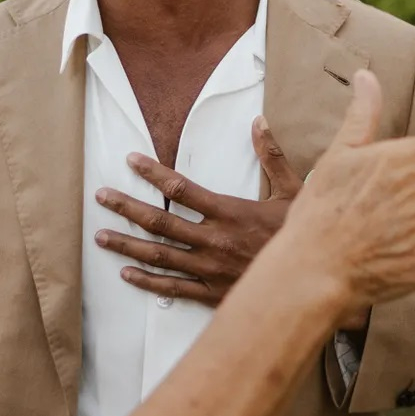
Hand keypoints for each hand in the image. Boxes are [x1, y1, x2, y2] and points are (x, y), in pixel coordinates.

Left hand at [94, 116, 302, 307]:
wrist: (314, 284)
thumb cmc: (302, 236)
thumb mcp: (293, 193)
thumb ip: (273, 158)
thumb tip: (259, 122)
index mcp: (230, 212)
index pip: (182, 187)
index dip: (153, 172)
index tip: (131, 160)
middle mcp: (214, 240)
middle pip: (160, 221)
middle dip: (127, 207)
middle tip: (101, 197)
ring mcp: (210, 269)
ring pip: (159, 255)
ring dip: (127, 244)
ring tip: (100, 235)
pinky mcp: (211, 293)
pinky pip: (173, 288)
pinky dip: (147, 282)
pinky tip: (125, 274)